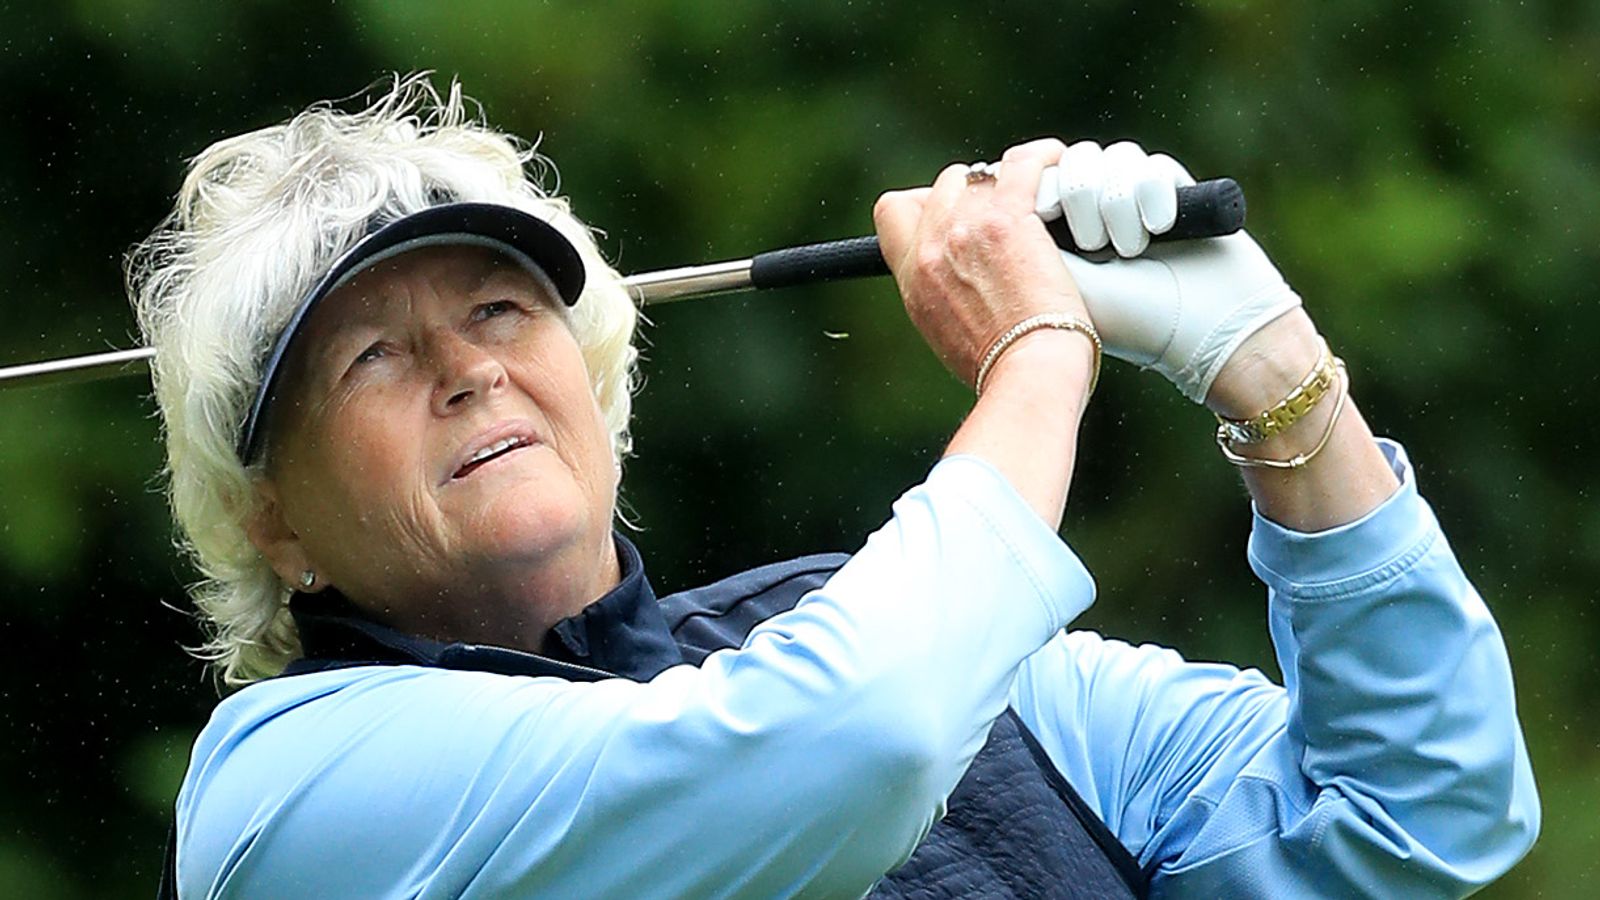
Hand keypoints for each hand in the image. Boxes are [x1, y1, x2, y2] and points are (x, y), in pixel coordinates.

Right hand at [873, 139, 1091, 391]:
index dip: (925, 204)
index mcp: (913, 277)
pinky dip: (1043, 158)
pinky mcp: (1009, 218)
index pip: (893, 211)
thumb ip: (945, 299)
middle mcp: (932, 247)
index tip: (953, 217)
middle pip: (943, 185)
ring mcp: (966, 228)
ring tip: (1036, 193)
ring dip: (1007, 181)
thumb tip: (963, 292)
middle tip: (1006, 210)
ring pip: (981, 173)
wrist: (1026, 372)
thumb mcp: (949, 336)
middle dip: (973, 192)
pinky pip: (1024, 163)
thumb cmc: (1001, 369)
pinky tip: (1056, 163)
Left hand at [1040, 140, 1304, 406]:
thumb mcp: (1058, 281)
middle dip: (1080, 197)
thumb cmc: (1124, 317)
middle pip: (1072, 160)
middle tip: (1092, 243)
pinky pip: (1152, 164)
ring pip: (1111, 158)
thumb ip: (1022, 234)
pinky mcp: (1175, 190)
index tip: (1043, 212)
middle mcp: (1096, 212)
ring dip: (1118, 204)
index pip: (1036, 176)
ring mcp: (1135, 199)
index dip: (1039, 183)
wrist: (1204, 328)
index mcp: (1059, 232)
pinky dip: (1153, 196)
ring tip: (1130, 250)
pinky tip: (1161, 229)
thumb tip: (1000, 187)